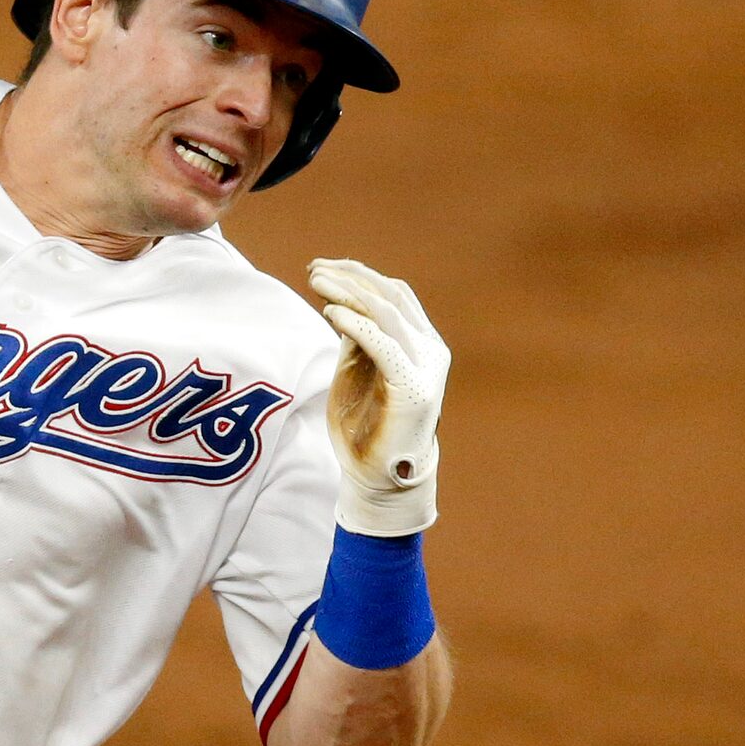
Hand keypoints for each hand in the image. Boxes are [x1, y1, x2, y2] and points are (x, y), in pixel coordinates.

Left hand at [308, 258, 448, 534]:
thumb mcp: (358, 370)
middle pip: (390, 296)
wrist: (380, 477)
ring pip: (386, 313)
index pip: (394, 294)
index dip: (360, 274)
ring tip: (316, 281)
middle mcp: (430, 350)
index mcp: (421, 343)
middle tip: (314, 268)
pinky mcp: (412, 387)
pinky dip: (355, 323)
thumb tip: (340, 302)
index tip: (323, 268)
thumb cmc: (365, 426)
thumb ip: (357, 338)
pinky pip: (382, 344)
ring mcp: (425, 367)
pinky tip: (331, 313)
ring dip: (348, 292)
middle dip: (350, 277)